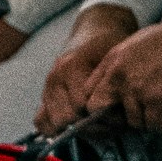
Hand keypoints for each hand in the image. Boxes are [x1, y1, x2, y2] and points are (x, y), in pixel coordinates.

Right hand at [36, 4, 136, 132]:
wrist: (95, 31)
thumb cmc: (111, 46)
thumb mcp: (117, 58)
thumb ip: (114, 83)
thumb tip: (121, 114)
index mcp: (73, 66)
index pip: (82, 105)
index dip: (102, 116)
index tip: (118, 117)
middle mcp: (56, 77)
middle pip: (66, 118)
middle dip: (89, 125)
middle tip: (108, 122)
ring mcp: (48, 87)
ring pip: (53, 123)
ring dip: (75, 129)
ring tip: (96, 124)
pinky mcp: (44, 95)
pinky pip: (40, 121)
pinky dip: (56, 128)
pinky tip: (76, 125)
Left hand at [89, 10, 161, 129]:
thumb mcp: (137, 45)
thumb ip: (122, 66)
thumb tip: (122, 89)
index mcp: (113, 61)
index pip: (89, 93)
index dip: (101, 105)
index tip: (117, 109)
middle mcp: (119, 76)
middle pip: (99, 111)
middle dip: (117, 117)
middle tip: (138, 114)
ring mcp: (138, 90)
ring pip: (134, 122)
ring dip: (152, 119)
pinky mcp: (158, 103)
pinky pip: (156, 126)